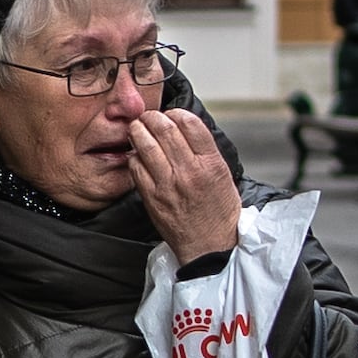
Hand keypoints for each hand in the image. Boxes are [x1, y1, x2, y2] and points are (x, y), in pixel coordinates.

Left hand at [127, 105, 243, 266]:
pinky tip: (137, 155)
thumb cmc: (218, 211)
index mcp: (210, 163)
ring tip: (137, 128)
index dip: (176, 113)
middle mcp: (189, 172)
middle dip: (152, 117)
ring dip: (138, 131)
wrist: (210, 245)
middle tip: (148, 117)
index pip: (189, 123)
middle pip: (164, 129)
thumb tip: (183, 127)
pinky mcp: (152, 197)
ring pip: (146, 145)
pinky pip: (136, 167)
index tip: (171, 114)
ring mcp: (168, 184)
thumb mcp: (223, 174)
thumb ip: (204, 150)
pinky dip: (134, 156)